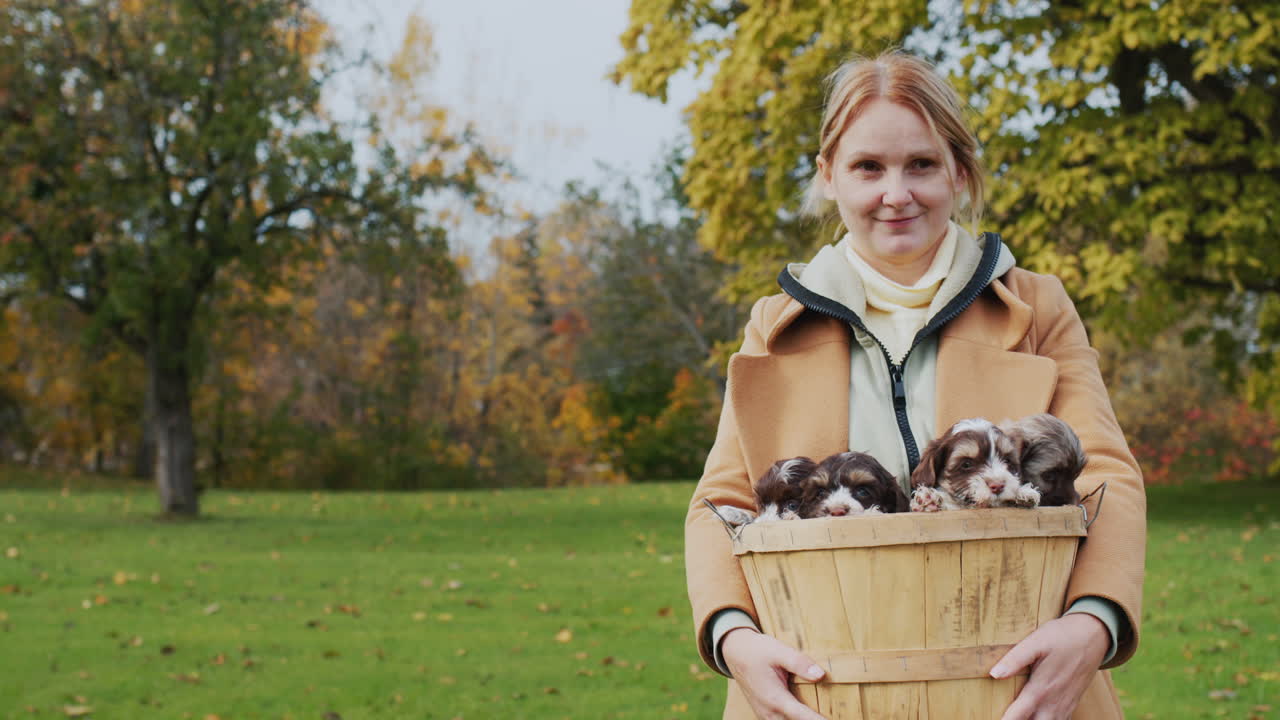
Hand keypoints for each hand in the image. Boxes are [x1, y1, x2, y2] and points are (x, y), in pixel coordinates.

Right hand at [720, 628, 827, 719]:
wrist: (735, 653)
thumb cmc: (757, 651)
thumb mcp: (778, 651)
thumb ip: (799, 663)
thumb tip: (820, 675)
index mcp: (775, 699)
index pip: (803, 717)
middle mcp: (770, 712)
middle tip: (832, 714)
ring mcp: (766, 715)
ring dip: (803, 719)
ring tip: (822, 713)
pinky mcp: (766, 714)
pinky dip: (795, 718)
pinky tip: (807, 713)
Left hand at [992, 614, 1109, 719]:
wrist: (1092, 635)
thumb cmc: (1061, 636)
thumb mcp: (1036, 642)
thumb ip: (1015, 659)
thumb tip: (994, 674)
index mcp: (1041, 689)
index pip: (1018, 715)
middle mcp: (1054, 701)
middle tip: (1005, 718)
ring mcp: (1065, 704)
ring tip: (1022, 717)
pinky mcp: (1073, 701)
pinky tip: (1041, 716)